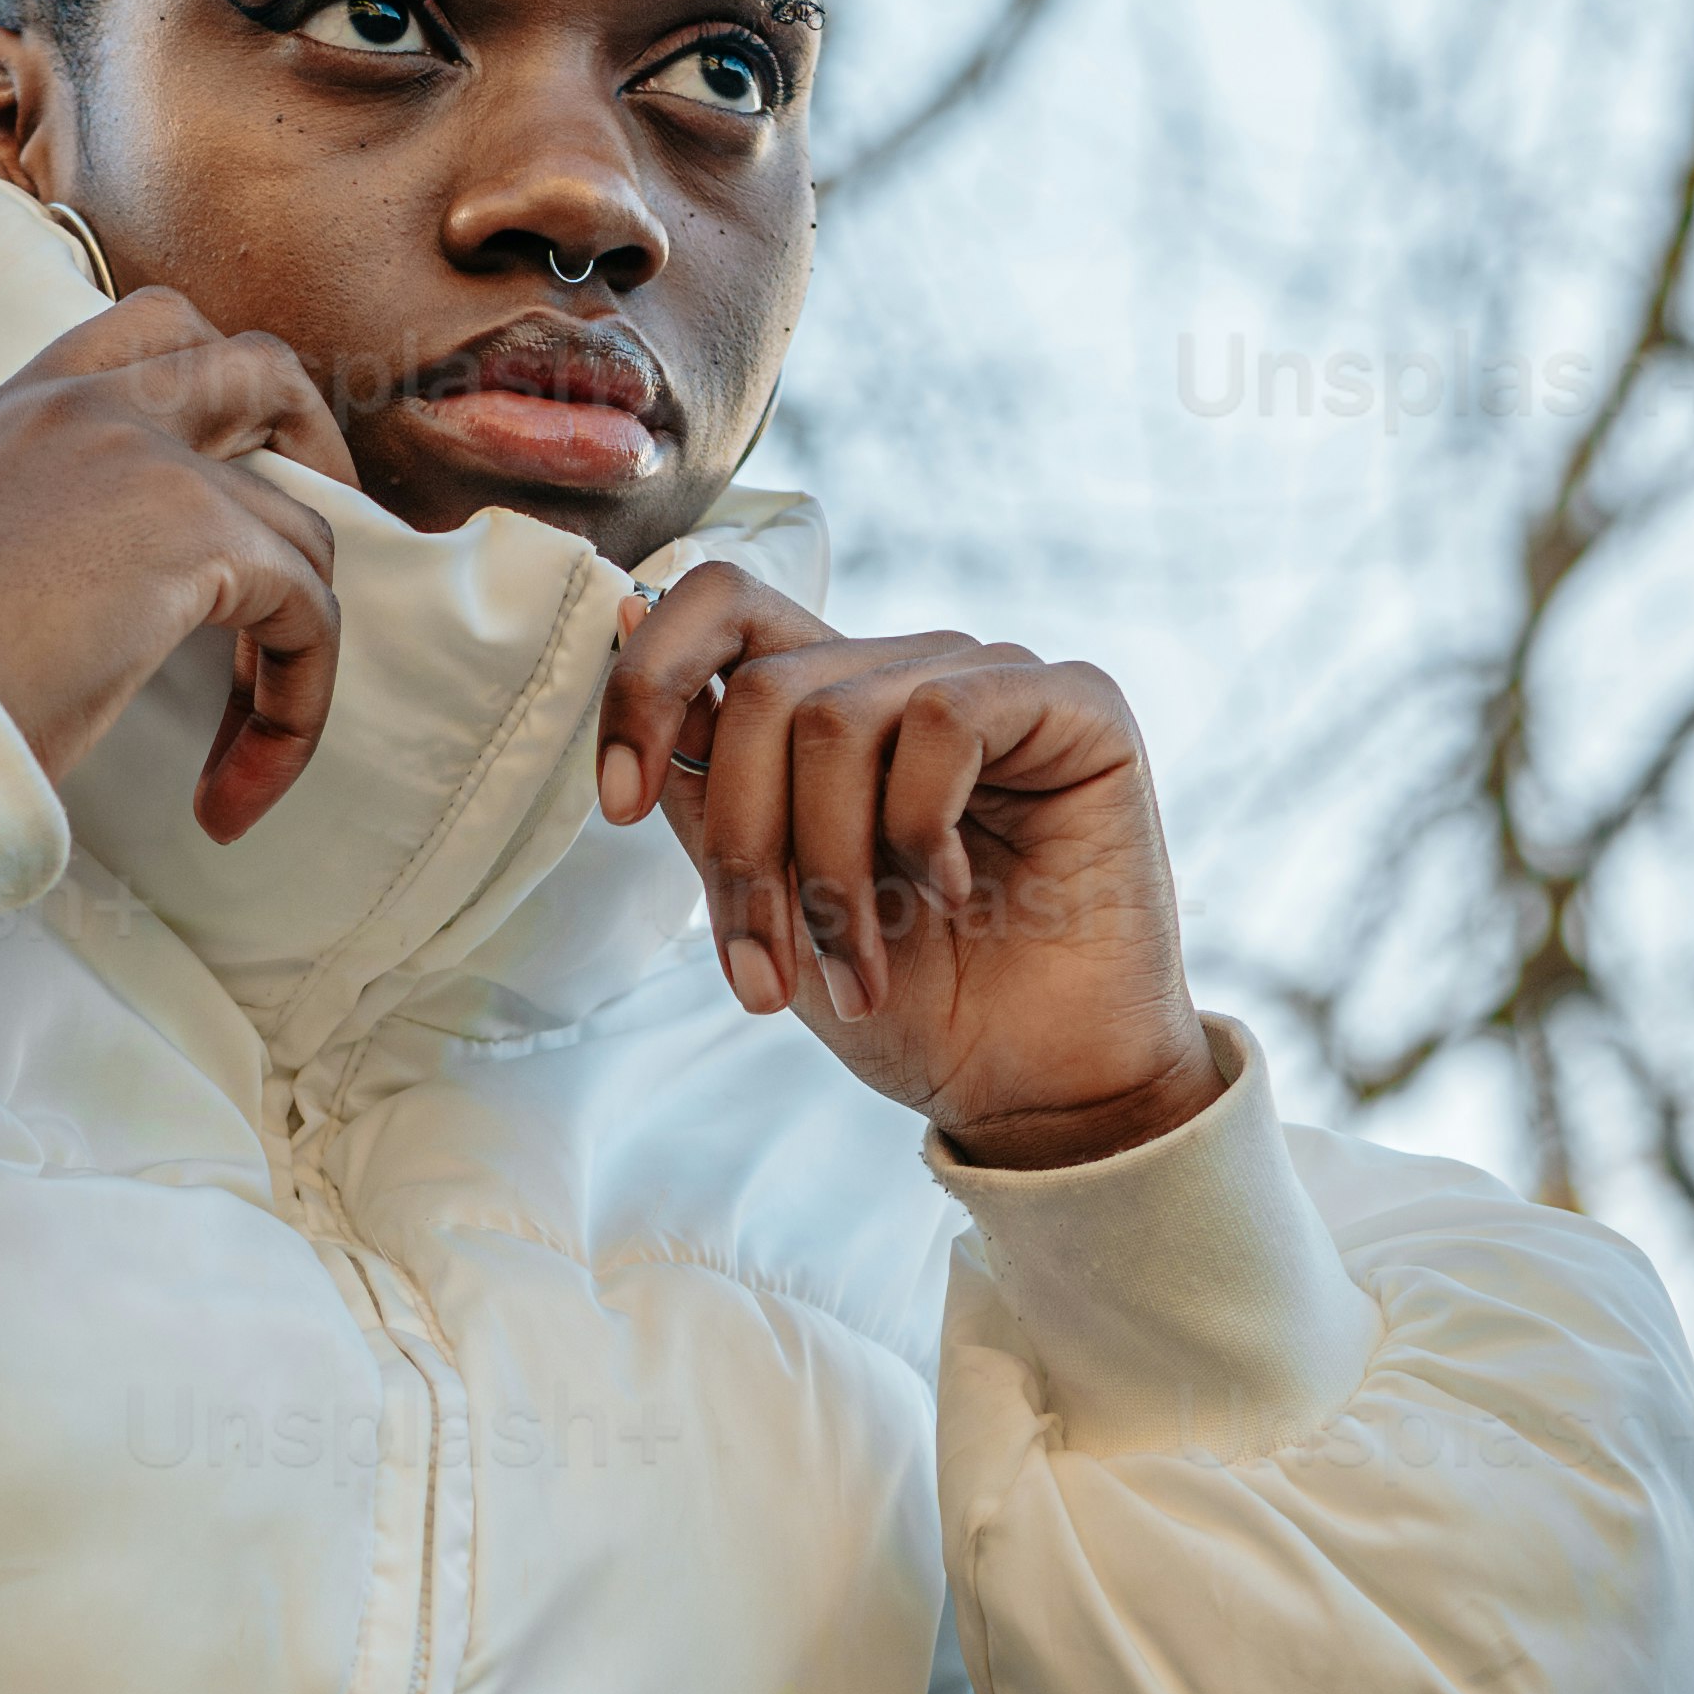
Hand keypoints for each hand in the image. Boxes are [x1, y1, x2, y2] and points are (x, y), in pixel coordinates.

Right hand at [0, 282, 358, 837]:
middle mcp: (80, 407)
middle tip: (311, 553)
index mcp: (11, 414)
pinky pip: (309, 612)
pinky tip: (235, 790)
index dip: (216, 390)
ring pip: (303, 519)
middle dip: (312, 446)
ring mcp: (146, 455)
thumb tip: (89, 609)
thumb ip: (18, 545)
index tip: (234, 474)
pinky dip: (295, 708)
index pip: (142, 332)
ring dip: (298, 640)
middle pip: (252, 363)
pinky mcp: (197, 532)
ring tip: (251, 743)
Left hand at [598, 566, 1227, 1164]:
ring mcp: (989, 681)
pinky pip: (944, 718)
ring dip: (830, 873)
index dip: (649, 684)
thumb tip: (628, 624)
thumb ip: (708, 780)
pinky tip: (953, 892)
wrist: (1034, 1087)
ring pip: (838, 716)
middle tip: (768, 974)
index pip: (720, 606)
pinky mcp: (1072, 703)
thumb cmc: (913, 1002)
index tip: (621, 805)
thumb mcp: (770, 899)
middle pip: (765, 690)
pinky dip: (922, 829)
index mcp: (830, 707)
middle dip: (746, 851)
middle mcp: (904, 675)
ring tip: (859, 971)